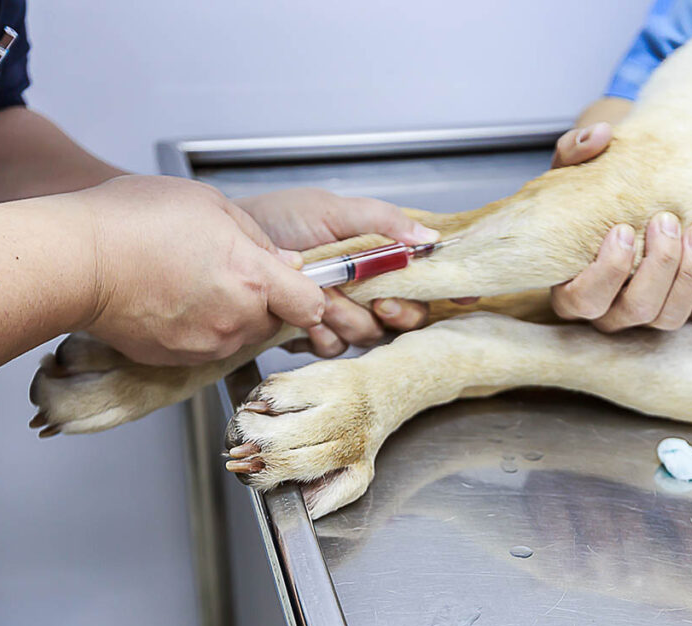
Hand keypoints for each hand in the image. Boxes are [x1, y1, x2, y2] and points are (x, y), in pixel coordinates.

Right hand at [81, 176, 325, 364]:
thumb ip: (257, 237)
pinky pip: (205, 346)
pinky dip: (198, 328)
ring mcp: (207, 344)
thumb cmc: (133, 222)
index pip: (312, 305)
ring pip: (240, 334)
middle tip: (227, 270)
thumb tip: (285, 261)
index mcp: (253, 278)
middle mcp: (236, 319)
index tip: (293, 282)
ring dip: (230, 314)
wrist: (75, 261)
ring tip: (193, 281)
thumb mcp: (210, 203)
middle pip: (274, 320)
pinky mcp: (178, 359)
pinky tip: (173, 300)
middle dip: (262, 300)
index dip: (306, 292)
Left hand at [236, 188, 439, 355]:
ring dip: (348, 318)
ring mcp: (344, 313)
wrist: (228, 251)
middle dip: (397, 311)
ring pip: (372, 334)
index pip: (427, 273)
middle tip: (379, 302)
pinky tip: (304, 318)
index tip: (462, 295)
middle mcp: (367, 286)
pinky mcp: (317, 335)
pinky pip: (337, 349)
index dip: (449, 286)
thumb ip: (381, 221)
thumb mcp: (330, 210)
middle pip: (410, 314)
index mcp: (379, 253)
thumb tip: (429, 235)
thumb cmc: (276, 221)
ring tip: (322, 296)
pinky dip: (321, 335)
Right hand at [549, 124, 691, 329]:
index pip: (584, 300)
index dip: (606, 272)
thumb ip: (574, 151)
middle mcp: (610, 309)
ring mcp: (649, 312)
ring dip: (690, 277)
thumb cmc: (590, 196)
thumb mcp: (572, 172)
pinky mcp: (689, 308)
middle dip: (658, 267)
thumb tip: (600, 135)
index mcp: (573, 285)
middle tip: (667, 221)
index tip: (622, 229)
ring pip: (670, 318)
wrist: (622, 204)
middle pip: (635, 310)